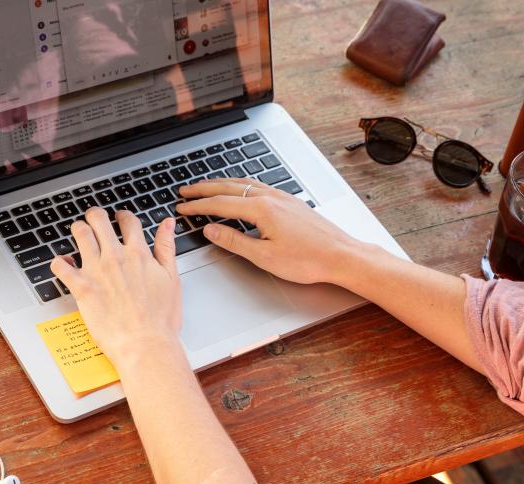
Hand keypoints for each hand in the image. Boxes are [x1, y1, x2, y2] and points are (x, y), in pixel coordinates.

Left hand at [50, 208, 180, 366]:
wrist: (146, 344)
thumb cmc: (161, 318)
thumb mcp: (172, 278)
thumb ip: (167, 247)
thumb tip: (168, 224)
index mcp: (139, 254)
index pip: (128, 221)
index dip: (124, 216)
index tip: (122, 218)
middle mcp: (115, 257)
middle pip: (99, 220)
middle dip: (96, 215)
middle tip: (96, 219)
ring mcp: (96, 271)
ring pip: (79, 234)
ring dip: (79, 229)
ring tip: (80, 233)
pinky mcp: (81, 288)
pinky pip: (60, 266)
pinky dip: (59, 262)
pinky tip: (64, 263)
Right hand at [177, 179, 361, 284]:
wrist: (341, 256)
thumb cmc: (308, 260)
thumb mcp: (264, 257)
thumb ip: (234, 241)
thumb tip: (211, 230)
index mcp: (262, 209)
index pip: (220, 204)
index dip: (198, 206)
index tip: (182, 208)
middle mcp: (271, 198)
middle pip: (229, 187)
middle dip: (204, 189)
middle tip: (186, 190)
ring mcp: (283, 198)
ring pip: (245, 184)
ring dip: (222, 184)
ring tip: (207, 187)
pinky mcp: (291, 202)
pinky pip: (259, 187)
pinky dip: (241, 186)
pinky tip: (241, 191)